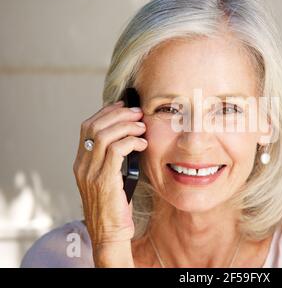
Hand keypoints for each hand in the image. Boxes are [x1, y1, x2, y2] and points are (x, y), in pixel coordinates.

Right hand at [72, 101, 146, 265]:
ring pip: (104, 135)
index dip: (106, 112)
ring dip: (126, 126)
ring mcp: (90, 173)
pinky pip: (116, 151)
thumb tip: (129, 135)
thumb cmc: (114, 205)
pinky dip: (131, 142)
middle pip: (95, 126)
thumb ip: (112, 158)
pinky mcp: (104, 180)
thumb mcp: (109, 177)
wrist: (109, 233)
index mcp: (81, 162)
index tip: (124, 105)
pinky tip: (142, 144)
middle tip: (137, 112)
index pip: (88, 127)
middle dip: (118, 114)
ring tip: (142, 127)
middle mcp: (82, 165)